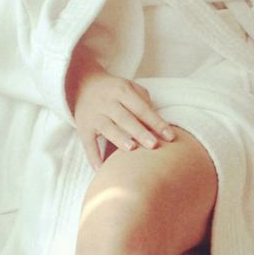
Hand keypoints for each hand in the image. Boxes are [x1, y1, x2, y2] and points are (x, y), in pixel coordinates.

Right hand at [66, 53, 176, 169]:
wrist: (82, 84)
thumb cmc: (115, 91)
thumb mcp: (129, 87)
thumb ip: (144, 102)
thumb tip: (158, 123)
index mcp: (122, 91)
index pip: (142, 108)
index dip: (156, 122)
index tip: (170, 136)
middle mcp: (107, 102)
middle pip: (125, 118)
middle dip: (140, 132)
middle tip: (154, 145)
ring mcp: (93, 115)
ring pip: (107, 128)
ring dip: (119, 139)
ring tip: (132, 149)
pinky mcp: (83, 128)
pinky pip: (88, 144)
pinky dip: (94, 157)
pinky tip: (101, 170)